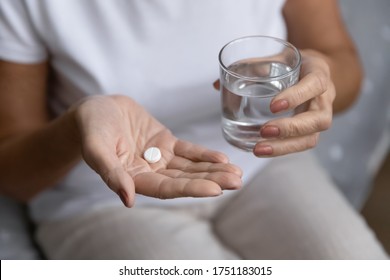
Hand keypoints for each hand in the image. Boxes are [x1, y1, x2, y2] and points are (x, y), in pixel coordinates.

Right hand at [71, 95, 241, 206]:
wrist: (95, 109)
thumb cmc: (90, 128)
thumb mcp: (95, 148)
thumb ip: (111, 173)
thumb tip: (127, 200)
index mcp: (133, 179)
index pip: (166, 188)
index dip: (190, 189)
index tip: (215, 190)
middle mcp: (149, 172)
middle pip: (184, 180)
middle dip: (210, 181)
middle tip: (236, 182)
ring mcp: (159, 157)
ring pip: (189, 167)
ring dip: (213, 170)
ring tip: (237, 173)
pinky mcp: (165, 142)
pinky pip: (187, 150)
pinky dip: (204, 154)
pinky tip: (222, 158)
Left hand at [253, 50, 334, 156]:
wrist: (315, 72)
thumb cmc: (293, 64)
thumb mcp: (276, 58)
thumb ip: (249, 68)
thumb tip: (215, 85)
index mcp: (318, 73)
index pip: (314, 85)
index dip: (296, 97)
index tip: (273, 106)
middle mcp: (324, 98)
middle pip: (318, 120)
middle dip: (290, 129)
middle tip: (263, 131)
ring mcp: (320, 116)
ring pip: (311, 138)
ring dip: (284, 147)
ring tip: (258, 149)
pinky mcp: (311, 130)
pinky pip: (301, 144)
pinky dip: (282, 150)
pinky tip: (262, 150)